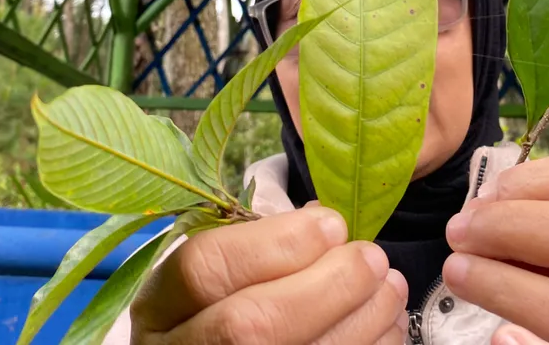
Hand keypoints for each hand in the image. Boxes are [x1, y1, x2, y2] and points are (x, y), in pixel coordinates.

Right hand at [130, 205, 408, 344]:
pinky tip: (385, 326)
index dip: (277, 243)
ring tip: (389, 286)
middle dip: (329, 285)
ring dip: (362, 321)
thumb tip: (324, 223)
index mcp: (159, 309)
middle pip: (252, 324)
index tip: (332, 223)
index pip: (204, 268)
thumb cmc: (217, 311)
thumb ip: (259, 249)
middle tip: (372, 257)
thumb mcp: (213, 281)